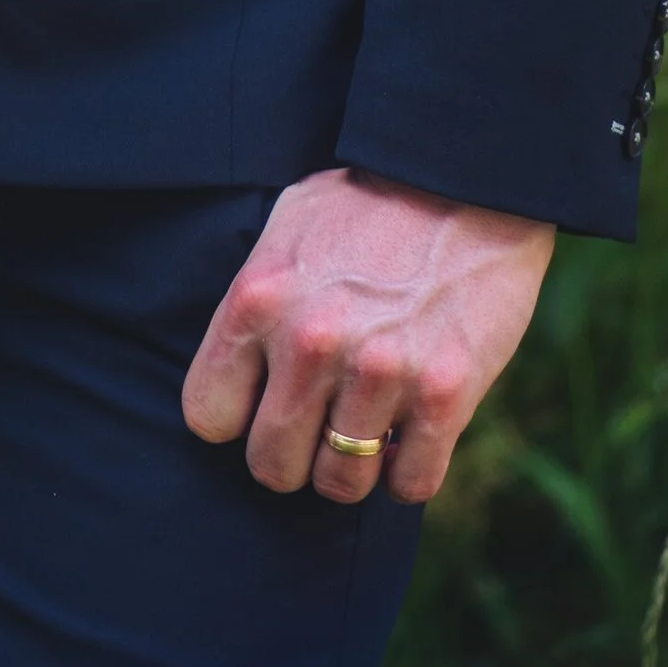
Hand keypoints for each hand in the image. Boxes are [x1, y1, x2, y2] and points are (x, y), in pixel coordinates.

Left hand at [182, 167, 553, 504]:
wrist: (460, 182)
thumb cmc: (363, 205)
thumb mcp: (284, 230)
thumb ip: (257, 300)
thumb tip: (236, 369)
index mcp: (258, 300)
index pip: (207, 416)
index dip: (235, 421)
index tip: (260, 407)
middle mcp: (309, 341)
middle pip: (271, 465)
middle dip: (291, 460)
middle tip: (316, 433)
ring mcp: (378, 371)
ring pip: (342, 484)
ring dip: (354, 469)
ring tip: (365, 432)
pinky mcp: (444, 394)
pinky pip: (412, 484)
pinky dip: (409, 474)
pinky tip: (411, 437)